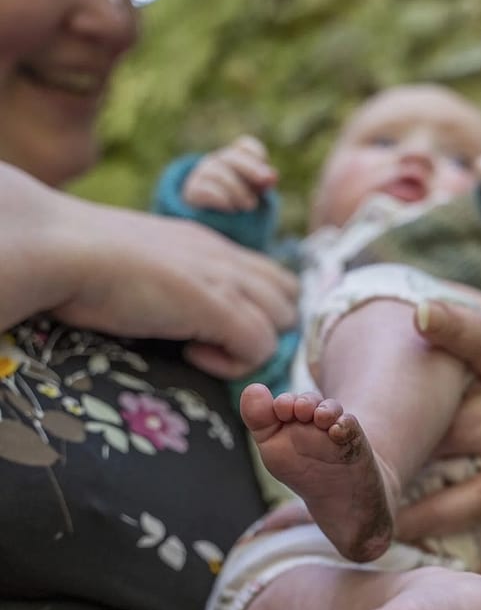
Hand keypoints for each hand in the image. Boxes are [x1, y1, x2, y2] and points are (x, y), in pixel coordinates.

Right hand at [51, 193, 297, 378]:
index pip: (271, 277)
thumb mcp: (146, 269)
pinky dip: (233, 364)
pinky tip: (190, 355)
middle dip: (265, 331)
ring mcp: (226, 280)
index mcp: (211, 246)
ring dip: (252, 347)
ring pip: (284, 323)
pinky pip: (261, 346)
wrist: (62, 249)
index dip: (256, 311)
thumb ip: (173, 286)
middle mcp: (227, 257)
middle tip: (217, 347)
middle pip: (289, 298)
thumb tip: (174, 316)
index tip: (213, 331)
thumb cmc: (85, 265)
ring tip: (201, 350)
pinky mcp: (217, 305)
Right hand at [182, 136, 276, 211]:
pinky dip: (220, 197)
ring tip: (250, 205)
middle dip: (251, 168)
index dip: (257, 155)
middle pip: (232, 157)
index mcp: (233, 158)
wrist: (203, 217)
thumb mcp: (251, 191)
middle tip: (265, 182)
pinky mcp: (193, 191)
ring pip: (219, 172)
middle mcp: (217, 162)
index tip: (267, 176)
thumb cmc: (234, 201)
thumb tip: (273, 177)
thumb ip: (262, 183)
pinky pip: (204, 189)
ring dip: (237, 188)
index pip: (245, 146)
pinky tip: (231, 208)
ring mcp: (203, 174)